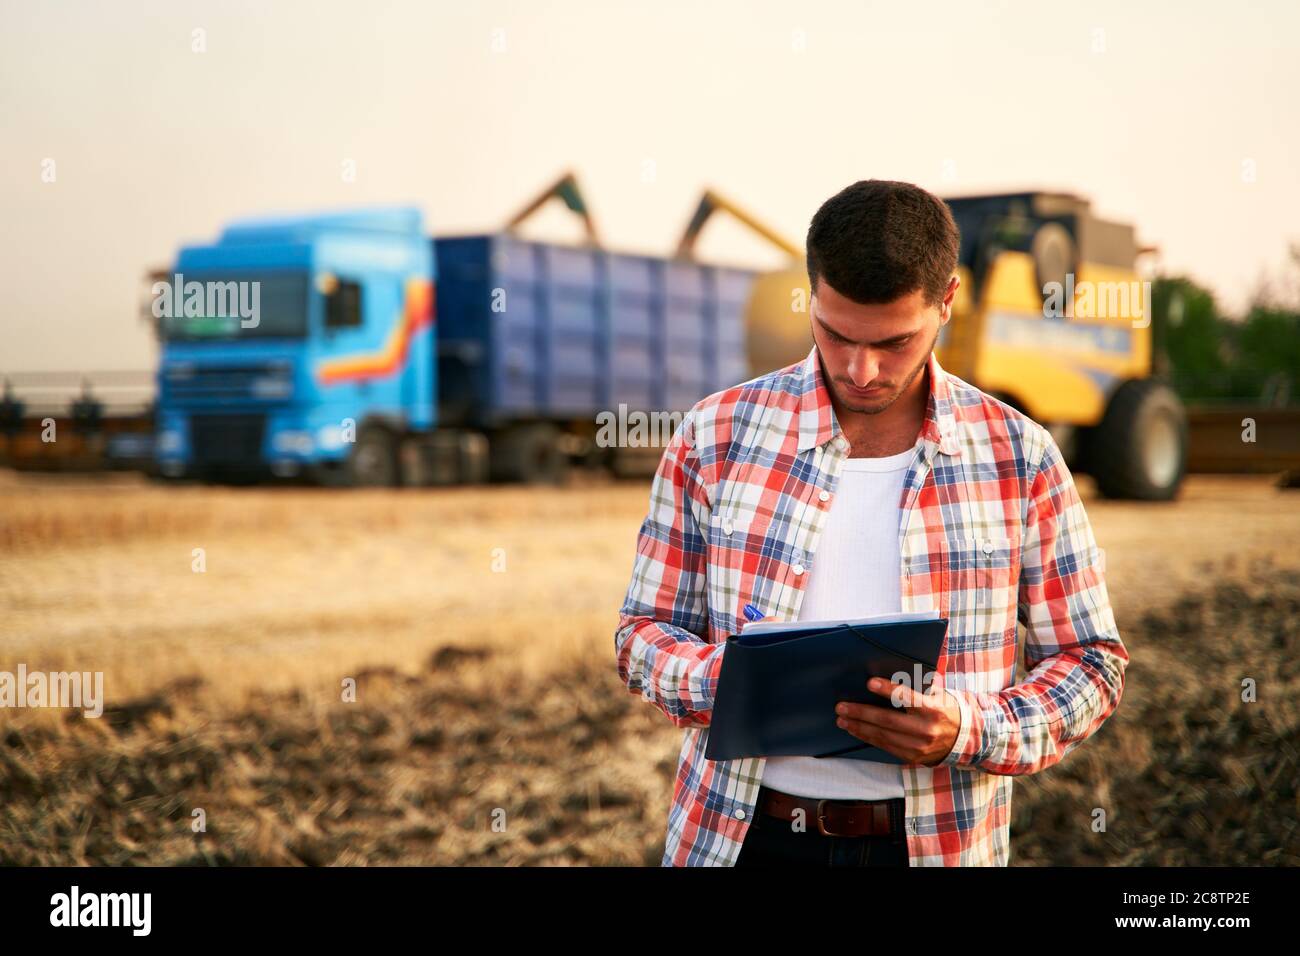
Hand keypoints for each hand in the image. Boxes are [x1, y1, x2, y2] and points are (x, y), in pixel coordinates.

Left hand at [834, 676, 960, 766]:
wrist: (964, 740)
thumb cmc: (946, 709)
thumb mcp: (939, 694)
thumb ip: (921, 685)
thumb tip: (896, 671)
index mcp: (933, 709)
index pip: (907, 697)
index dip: (887, 690)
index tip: (870, 683)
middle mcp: (926, 729)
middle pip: (887, 720)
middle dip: (861, 713)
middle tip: (841, 707)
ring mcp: (919, 746)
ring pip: (883, 736)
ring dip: (859, 727)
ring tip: (842, 719)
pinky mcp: (912, 756)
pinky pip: (885, 746)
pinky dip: (868, 737)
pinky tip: (855, 730)